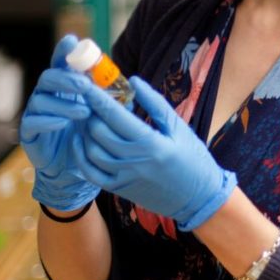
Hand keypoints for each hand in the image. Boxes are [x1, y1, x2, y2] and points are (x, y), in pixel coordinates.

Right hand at [19, 34, 100, 210]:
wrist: (74, 170)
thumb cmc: (90, 137)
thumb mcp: (101, 115)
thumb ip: (109, 98)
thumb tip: (131, 84)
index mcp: (65, 88)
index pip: (61, 64)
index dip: (64, 51)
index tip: (73, 41)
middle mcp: (47, 96)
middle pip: (49, 77)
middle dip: (67, 78)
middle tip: (85, 84)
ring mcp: (36, 113)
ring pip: (41, 98)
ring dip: (64, 103)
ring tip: (85, 111)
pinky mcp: (29, 132)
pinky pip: (33, 121)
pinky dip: (49, 120)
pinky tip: (63, 122)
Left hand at [77, 76, 236, 230]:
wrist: (198, 198)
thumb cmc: (193, 159)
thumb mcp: (179, 128)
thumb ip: (155, 104)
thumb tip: (133, 81)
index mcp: (150, 143)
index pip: (115, 115)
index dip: (97, 98)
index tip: (87, 84)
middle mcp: (133, 161)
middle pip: (98, 131)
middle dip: (90, 112)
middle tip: (89, 100)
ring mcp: (124, 177)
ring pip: (91, 150)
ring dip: (84, 131)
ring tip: (86, 116)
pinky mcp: (119, 189)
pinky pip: (91, 173)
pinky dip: (81, 155)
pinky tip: (81, 141)